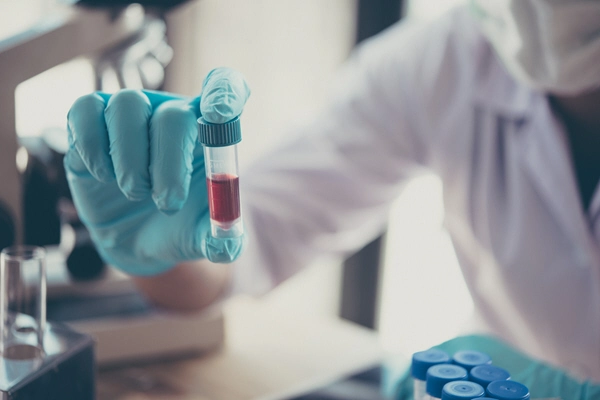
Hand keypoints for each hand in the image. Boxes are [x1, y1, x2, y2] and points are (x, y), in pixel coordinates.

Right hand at [65, 68, 250, 275]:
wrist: (139, 238)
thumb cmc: (180, 227)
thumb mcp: (203, 238)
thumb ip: (220, 241)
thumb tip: (227, 245)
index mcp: (209, 132)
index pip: (225, 87)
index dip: (224, 91)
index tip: (220, 113)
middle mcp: (171, 115)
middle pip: (172, 114)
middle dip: (168, 164)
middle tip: (168, 204)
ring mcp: (130, 117)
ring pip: (126, 104)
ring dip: (129, 157)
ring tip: (134, 193)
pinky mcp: (90, 125)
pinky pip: (85, 110)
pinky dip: (92, 146)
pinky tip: (103, 176)